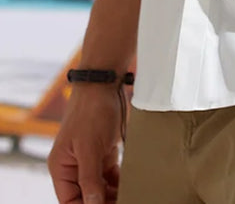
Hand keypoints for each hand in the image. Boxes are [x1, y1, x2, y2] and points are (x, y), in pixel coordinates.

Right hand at [47, 83, 123, 202]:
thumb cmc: (90, 111)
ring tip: (130, 196)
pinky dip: (119, 182)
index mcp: (61, 167)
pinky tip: (131, 185)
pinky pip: (110, 175)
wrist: (104, 83)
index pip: (70, 201)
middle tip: (123, 201)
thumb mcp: (89, 148)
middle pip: (86, 196)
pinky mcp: (104, 151)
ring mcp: (89, 159)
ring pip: (100, 187)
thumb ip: (89, 179)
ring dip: (113, 194)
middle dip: (103, 201)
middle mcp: (73, 166)